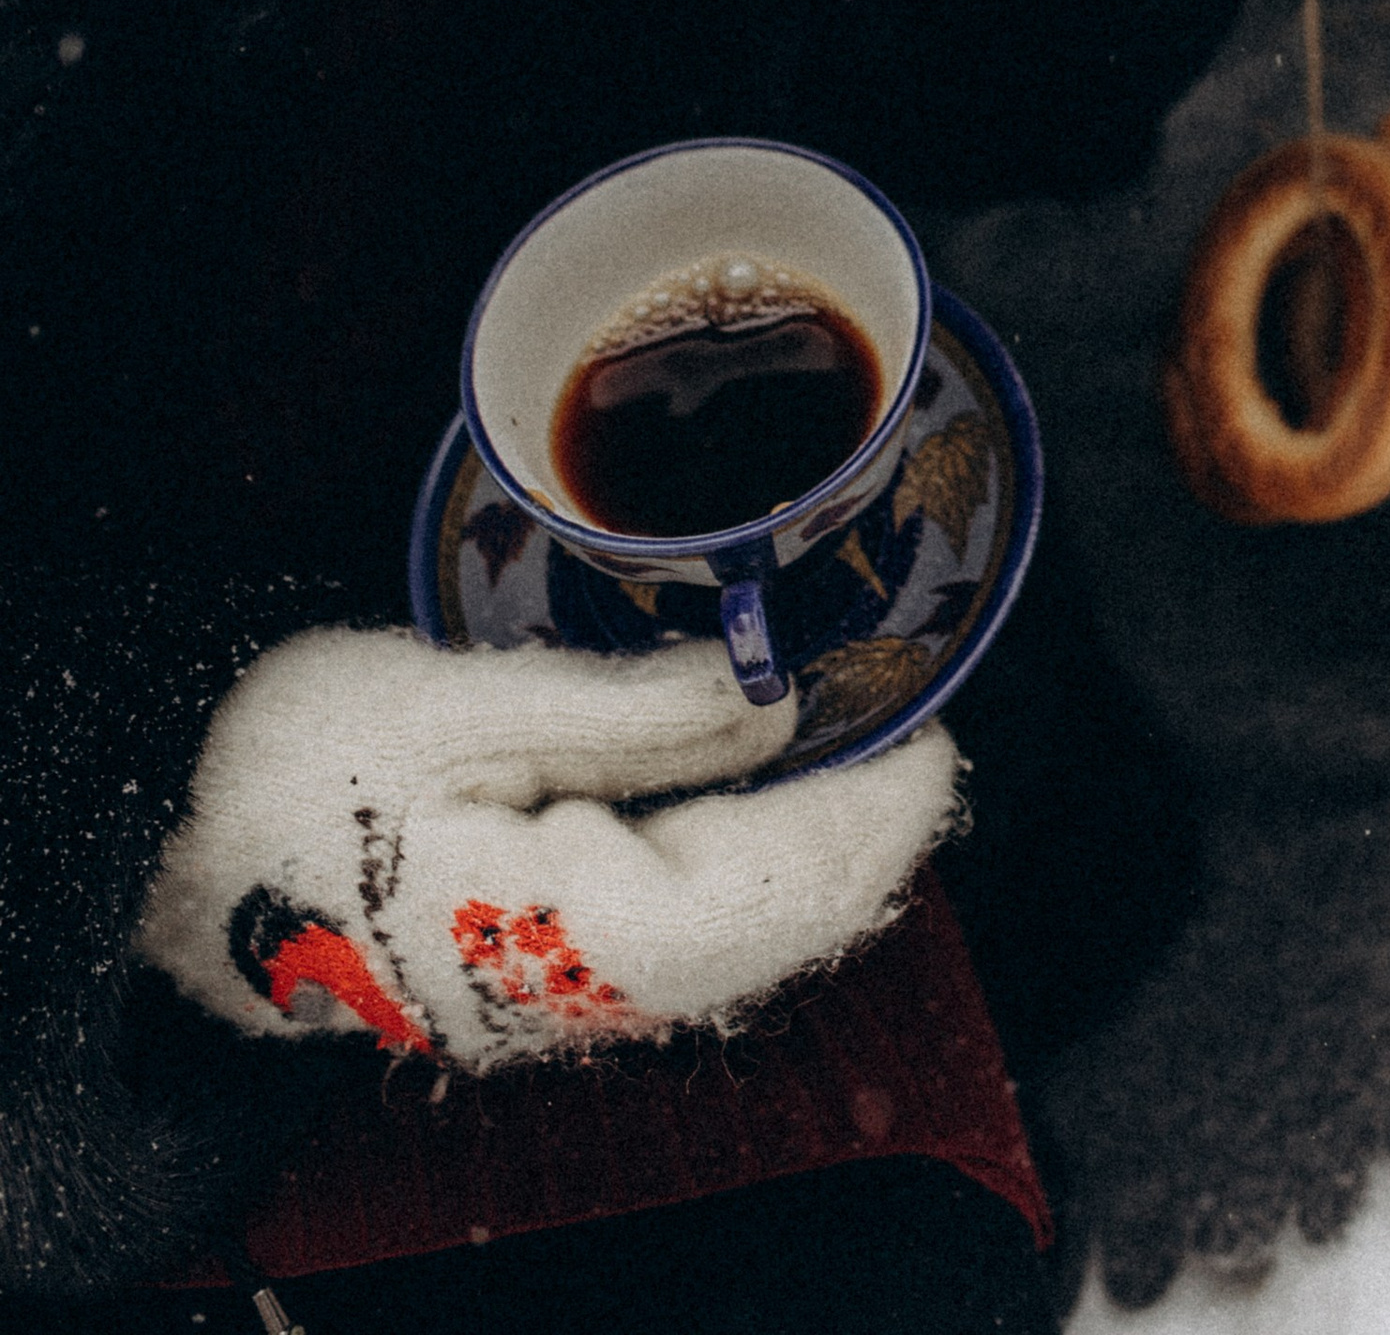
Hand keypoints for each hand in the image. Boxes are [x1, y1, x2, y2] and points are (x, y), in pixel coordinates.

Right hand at [135, 629, 956, 1065]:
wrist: (169, 872)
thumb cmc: (292, 781)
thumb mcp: (462, 707)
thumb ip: (637, 710)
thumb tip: (779, 689)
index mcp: (578, 934)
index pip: (785, 886)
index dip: (875, 804)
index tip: (930, 715)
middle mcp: (592, 992)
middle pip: (784, 918)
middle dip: (863, 815)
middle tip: (911, 703)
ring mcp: (572, 992)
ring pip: (746, 926)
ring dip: (817, 834)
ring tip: (861, 728)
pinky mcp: (549, 971)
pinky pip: (689, 923)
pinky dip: (751, 852)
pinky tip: (767, 780)